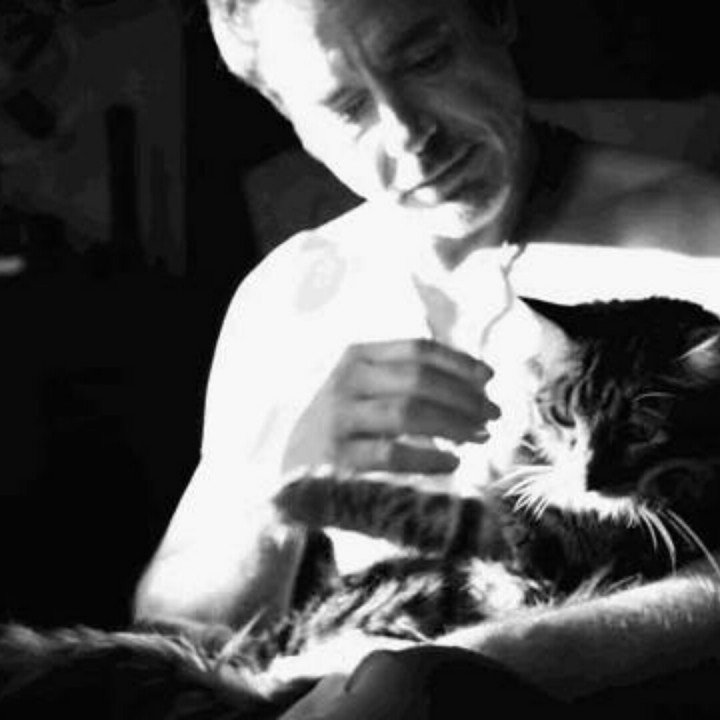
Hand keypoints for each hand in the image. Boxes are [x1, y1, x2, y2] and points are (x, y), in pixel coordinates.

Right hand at [285, 339, 498, 473]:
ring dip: (454, 423)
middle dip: (464, 396)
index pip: (417, 349)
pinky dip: (429, 457)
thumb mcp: (363, 388)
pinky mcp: (337, 457)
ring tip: (481, 436)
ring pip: (409, 412)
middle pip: (419, 379)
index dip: (459, 361)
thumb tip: (474, 383)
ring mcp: (339, 418)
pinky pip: (392, 453)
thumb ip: (405, 378)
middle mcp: (345, 380)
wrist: (288, 467)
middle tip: (494, 414)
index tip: (490, 378)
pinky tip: (453, 462)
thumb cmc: (341, 425)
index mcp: (356, 356)